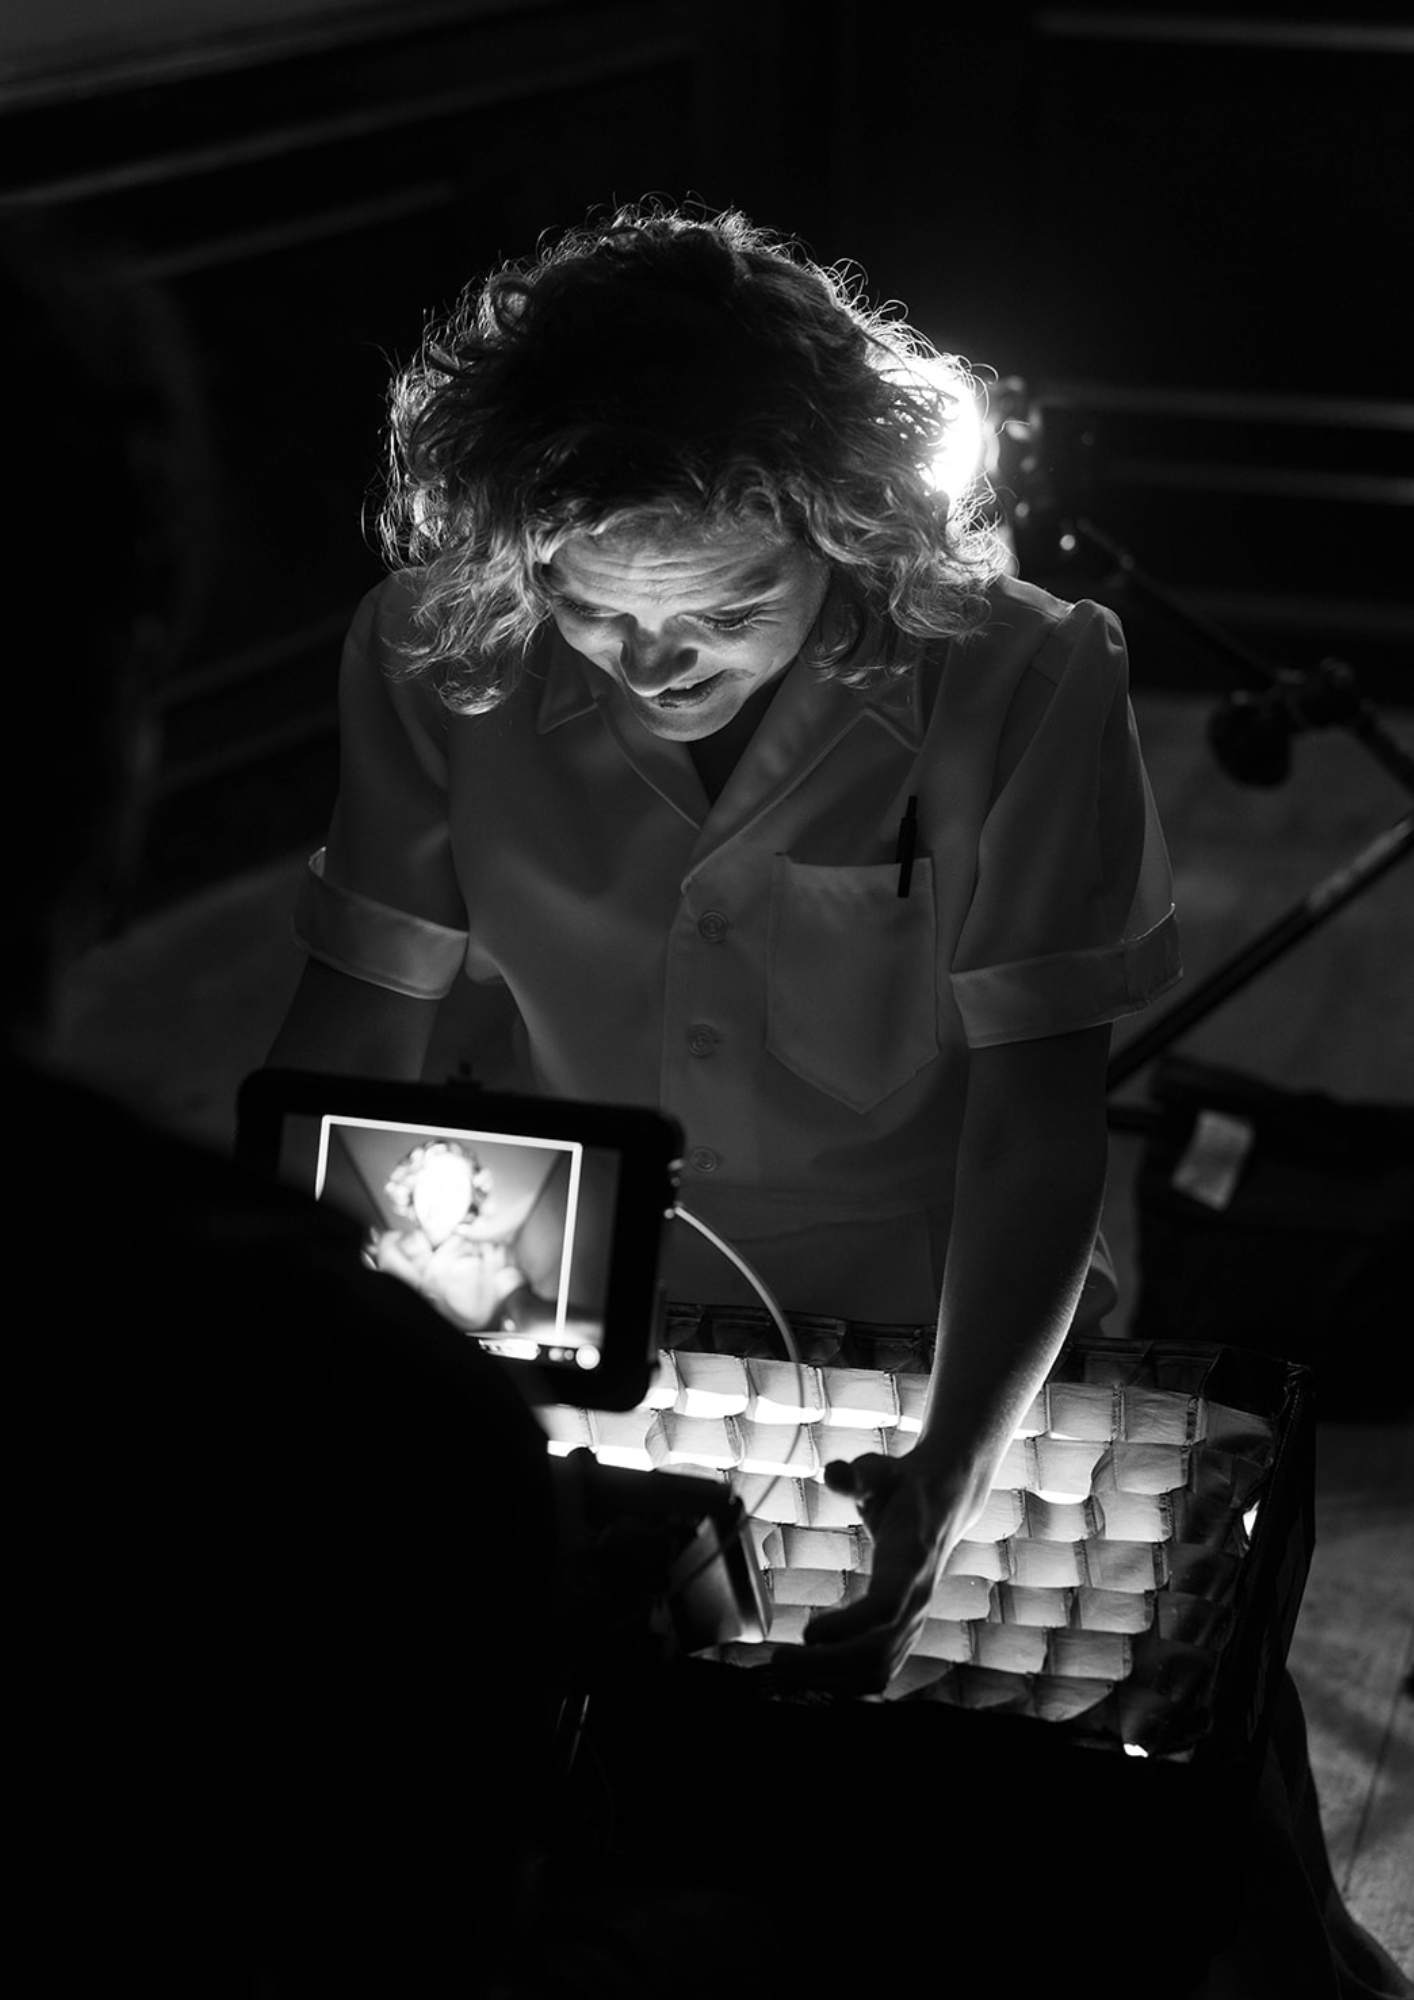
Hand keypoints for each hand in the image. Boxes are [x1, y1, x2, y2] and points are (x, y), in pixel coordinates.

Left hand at [766, 1450, 968, 1696]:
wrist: (940, 1504)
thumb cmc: (900, 1485)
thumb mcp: (879, 1468)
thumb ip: (857, 1473)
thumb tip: (834, 1473)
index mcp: (910, 1560)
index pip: (886, 1606)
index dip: (849, 1626)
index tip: (808, 1632)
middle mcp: (917, 1599)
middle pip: (878, 1652)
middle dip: (827, 1665)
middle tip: (778, 1661)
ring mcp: (913, 1622)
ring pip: (879, 1672)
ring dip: (831, 1681)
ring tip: (786, 1673)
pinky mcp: (903, 1633)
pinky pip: (878, 1672)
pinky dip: (844, 1683)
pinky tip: (808, 1677)